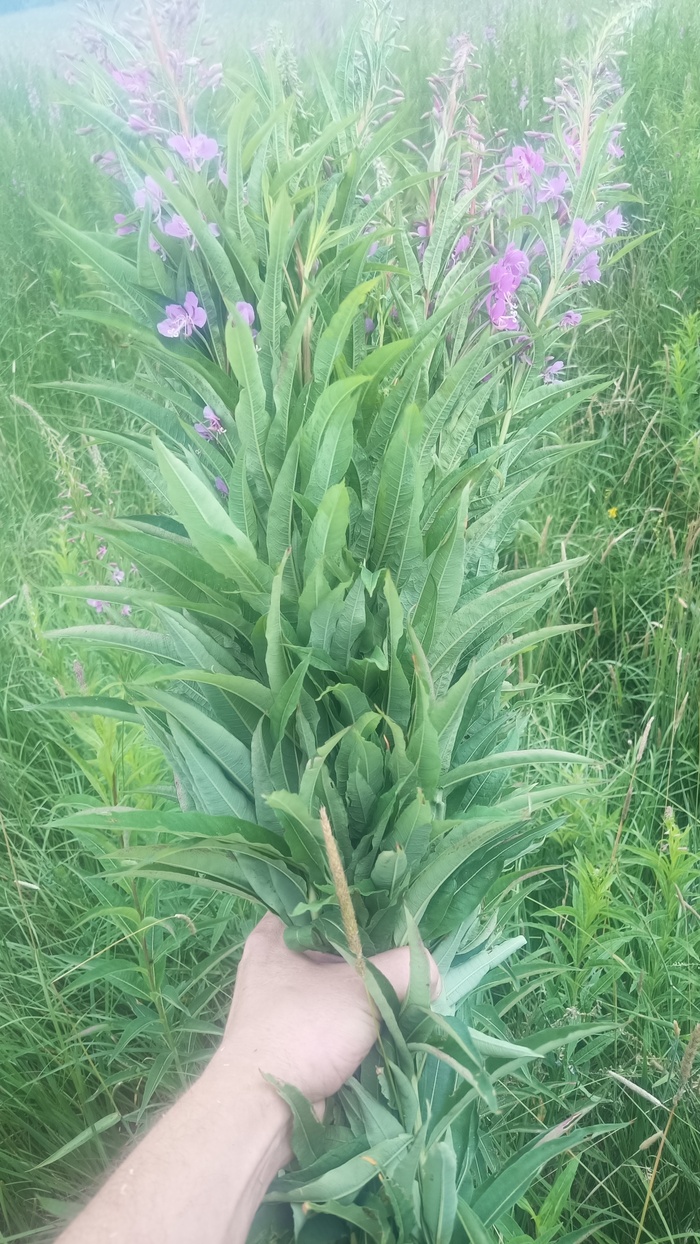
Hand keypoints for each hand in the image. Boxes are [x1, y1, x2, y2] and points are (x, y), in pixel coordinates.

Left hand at [219, 913, 440, 1103]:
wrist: (266, 1111)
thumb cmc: (303, 1032)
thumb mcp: (364, 988)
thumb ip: (406, 968)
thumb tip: (431, 974)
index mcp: (274, 935)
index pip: (326, 904)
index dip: (364, 909)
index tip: (398, 919)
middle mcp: (272, 964)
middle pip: (336, 949)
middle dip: (373, 961)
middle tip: (406, 961)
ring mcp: (280, 1004)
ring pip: (336, 988)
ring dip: (368, 997)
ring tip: (404, 995)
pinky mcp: (292, 1039)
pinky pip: (333, 1020)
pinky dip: (358, 1024)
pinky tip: (386, 1026)